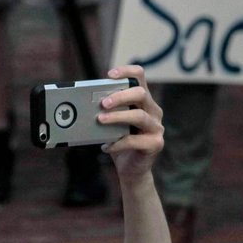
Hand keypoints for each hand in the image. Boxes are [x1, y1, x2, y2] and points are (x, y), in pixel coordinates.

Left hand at [98, 64, 163, 183]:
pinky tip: (106, 147)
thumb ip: (107, 113)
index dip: (126, 72)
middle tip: (103, 103)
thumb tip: (85, 106)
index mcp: (144, 101)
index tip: (110, 75)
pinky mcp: (156, 144)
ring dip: (118, 117)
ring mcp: (157, 127)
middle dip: (120, 96)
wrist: (131, 171)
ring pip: (139, 116)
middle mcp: (154, 111)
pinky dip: (118, 143)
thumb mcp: (112, 125)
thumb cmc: (120, 144)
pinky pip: (135, 141)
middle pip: (141, 94)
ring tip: (100, 120)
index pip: (140, 77)